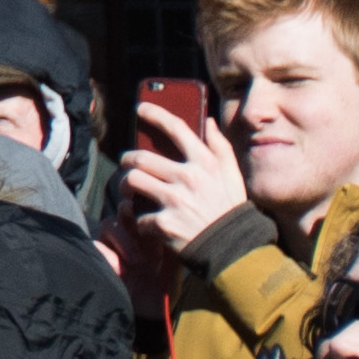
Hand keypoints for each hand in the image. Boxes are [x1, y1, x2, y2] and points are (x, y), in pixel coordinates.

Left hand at [122, 103, 250, 253]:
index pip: (177, 129)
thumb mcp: (233, 177)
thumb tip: (209, 121)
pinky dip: (138, 220)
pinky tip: (145, 222)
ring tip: (129, 191)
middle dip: (127, 161)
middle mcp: (189, 178)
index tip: (140, 108)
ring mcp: (175, 200)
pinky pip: (137, 215)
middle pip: (140, 158)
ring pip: (132, 181)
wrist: (233, 250)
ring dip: (125, 187)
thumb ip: (220, 147)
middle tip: (128, 166)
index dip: (155, 114)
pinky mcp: (164, 223)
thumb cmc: (230, 210)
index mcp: (206, 164)